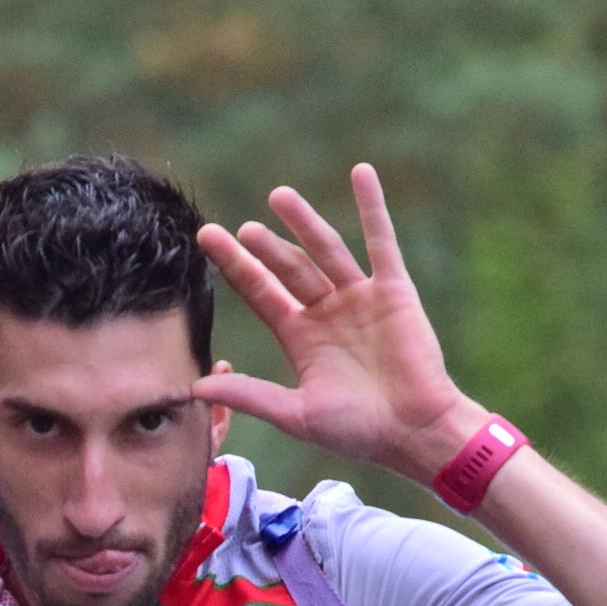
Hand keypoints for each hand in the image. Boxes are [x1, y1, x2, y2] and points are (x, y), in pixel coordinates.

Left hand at [194, 165, 487, 487]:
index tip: (207, 237)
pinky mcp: (393, 290)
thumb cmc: (358, 431)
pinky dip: (372, 207)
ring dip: (305, 222)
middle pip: (289, 269)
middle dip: (264, 248)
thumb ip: (249, 395)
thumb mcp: (295, 414)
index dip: (235, 267)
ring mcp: (359, 298)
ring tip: (280, 196)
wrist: (414, 432)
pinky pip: (381, 242)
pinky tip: (361, 174)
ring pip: (327, 250)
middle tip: (240, 227)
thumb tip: (192, 388)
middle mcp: (326, 312)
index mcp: (301, 338)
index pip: (260, 293)